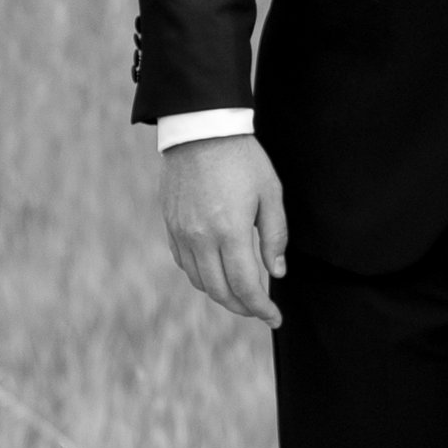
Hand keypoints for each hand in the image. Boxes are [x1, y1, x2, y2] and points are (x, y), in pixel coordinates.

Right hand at [162, 136, 287, 326]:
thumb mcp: (270, 194)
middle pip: (220, 292)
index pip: (246, 286)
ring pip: (200, 281)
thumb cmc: (242, 158)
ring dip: (221, 294)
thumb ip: (275, 236)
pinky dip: (202, 276)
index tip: (275, 318)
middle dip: (242, 307)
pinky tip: (217, 272)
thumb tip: (276, 273)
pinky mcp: (170, 225)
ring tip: (241, 293)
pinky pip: (184, 263)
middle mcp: (201, 238)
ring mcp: (181, 233)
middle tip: (260, 309)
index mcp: (230, 231)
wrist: (200, 129)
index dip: (261, 308)